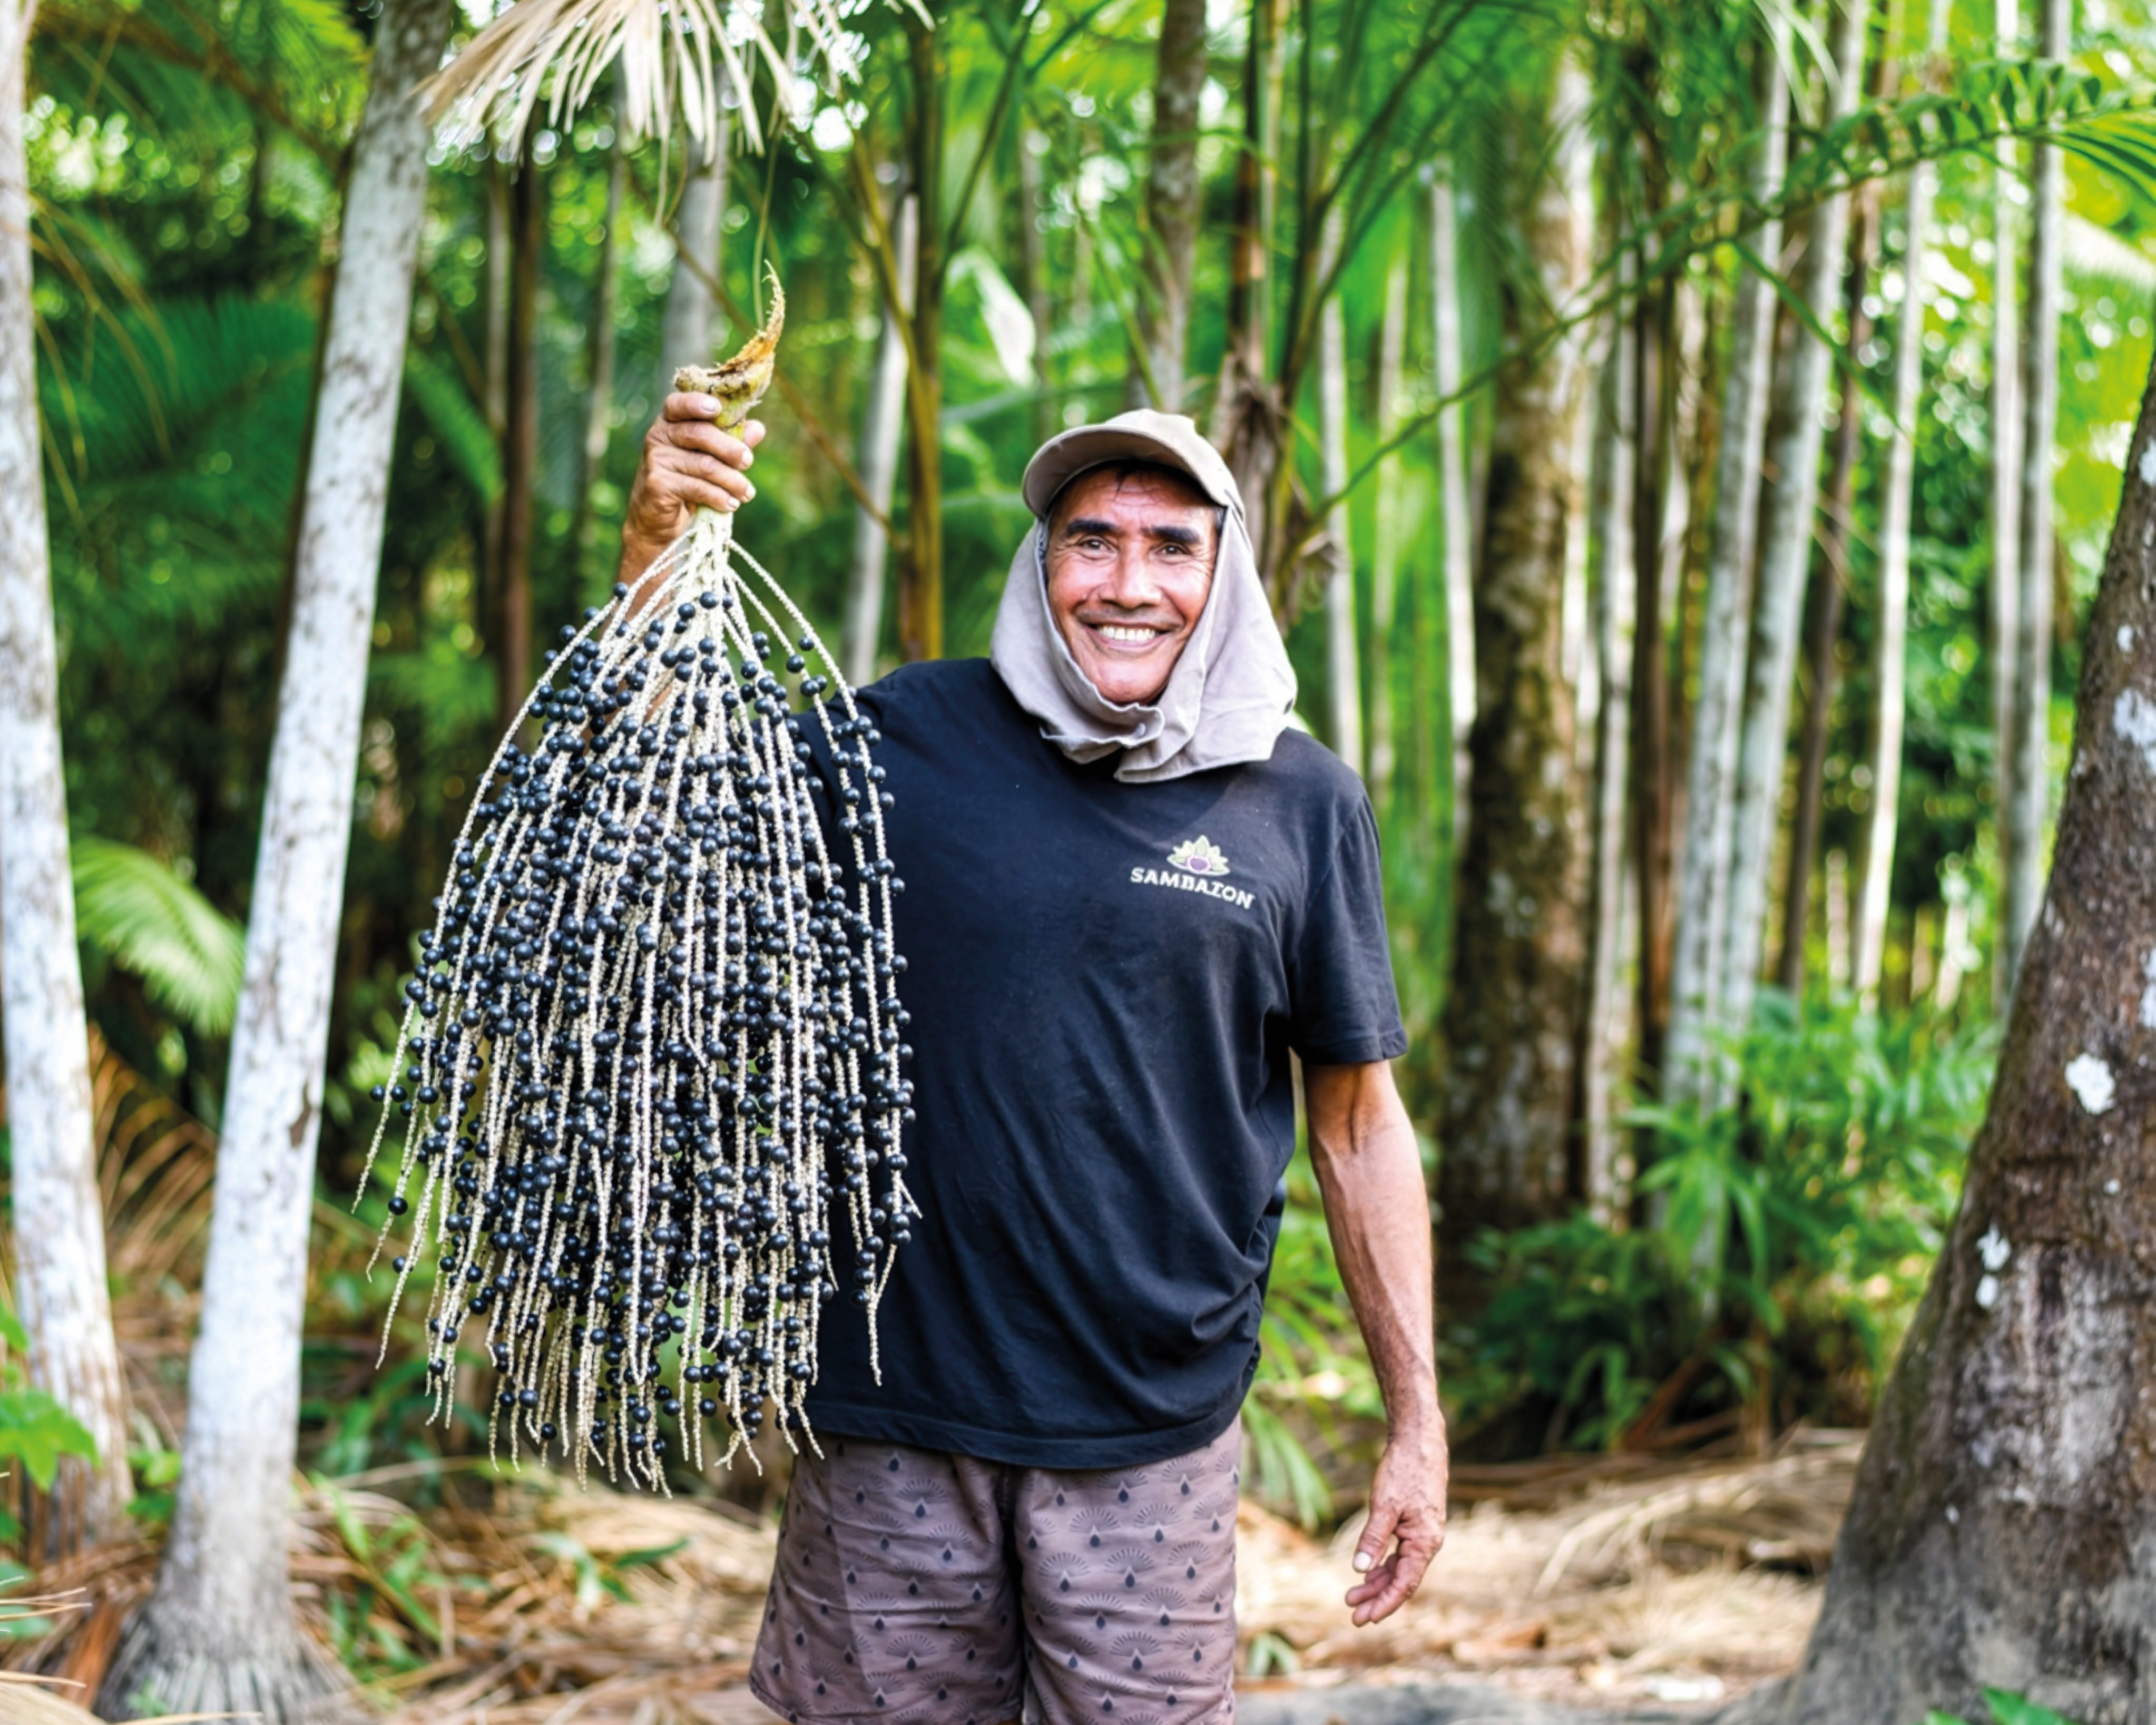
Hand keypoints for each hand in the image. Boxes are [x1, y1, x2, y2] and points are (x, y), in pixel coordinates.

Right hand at [619, 397, 766, 578]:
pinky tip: (731, 504)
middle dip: (730, 449)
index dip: (696, 403)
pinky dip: (720, 497)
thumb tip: (757, 428)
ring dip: (732, 480)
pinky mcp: (658, 484)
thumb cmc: (686, 481)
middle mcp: (658, 436)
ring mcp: (656, 460)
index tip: (717, 409)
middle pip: (700, 434)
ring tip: (747, 493)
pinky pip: (697, 487)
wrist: (656, 519)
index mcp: (669, 422)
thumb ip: (731, 441)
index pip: (678, 404)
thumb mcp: (710, 458)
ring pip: (704, 465)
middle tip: (748, 461)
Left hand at [1346, 1419, 1447, 1625]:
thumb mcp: (1384, 1506)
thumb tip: (1360, 1569)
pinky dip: (1383, 1564)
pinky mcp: (1415, 1524)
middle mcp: (1427, 1543)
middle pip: (1402, 1581)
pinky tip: (1367, 1572)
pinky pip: (1400, 1553)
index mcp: (1425, 1543)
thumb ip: (1373, 1538)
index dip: (1384, 1603)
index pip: (1405, 1585)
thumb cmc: (1403, 1471)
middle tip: (1353, 1614)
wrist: (1419, 1442)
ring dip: (1377, 1583)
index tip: (1364, 1618)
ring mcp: (1422, 1534)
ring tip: (1352, 1596)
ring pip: (1399, 1568)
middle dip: (1377, 1598)